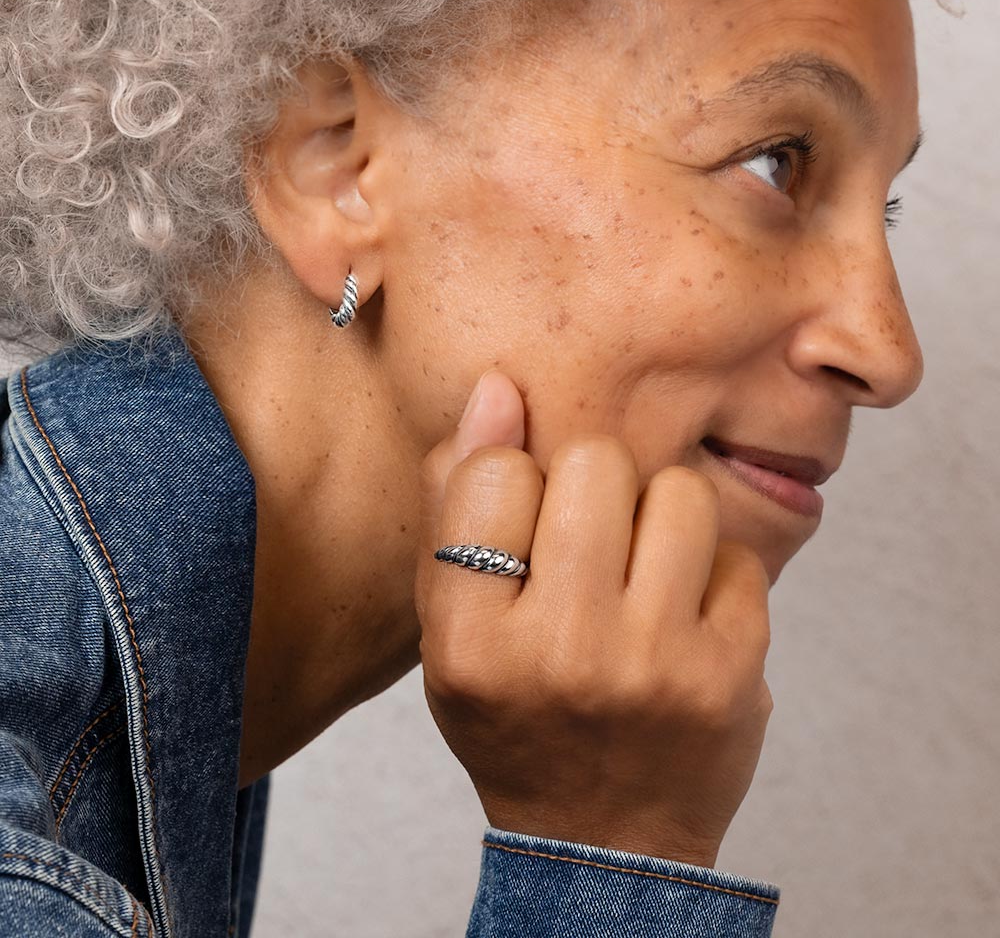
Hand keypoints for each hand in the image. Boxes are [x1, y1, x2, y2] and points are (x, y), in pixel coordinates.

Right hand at [416, 371, 772, 866]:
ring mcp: (655, 665)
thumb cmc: (516, 716)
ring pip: (677, 491)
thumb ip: (456, 506)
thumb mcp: (450, 627)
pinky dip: (712, 572)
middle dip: (592, 480)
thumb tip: (497, 389)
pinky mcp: (732, 674)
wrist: (601, 836)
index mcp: (470, 641)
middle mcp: (561, 652)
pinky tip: (686, 617)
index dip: (514, 469)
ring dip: (658, 515)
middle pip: (594, 462)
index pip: (494, 471)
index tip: (526, 503)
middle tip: (589, 536)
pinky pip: (736, 553)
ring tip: (640, 570)